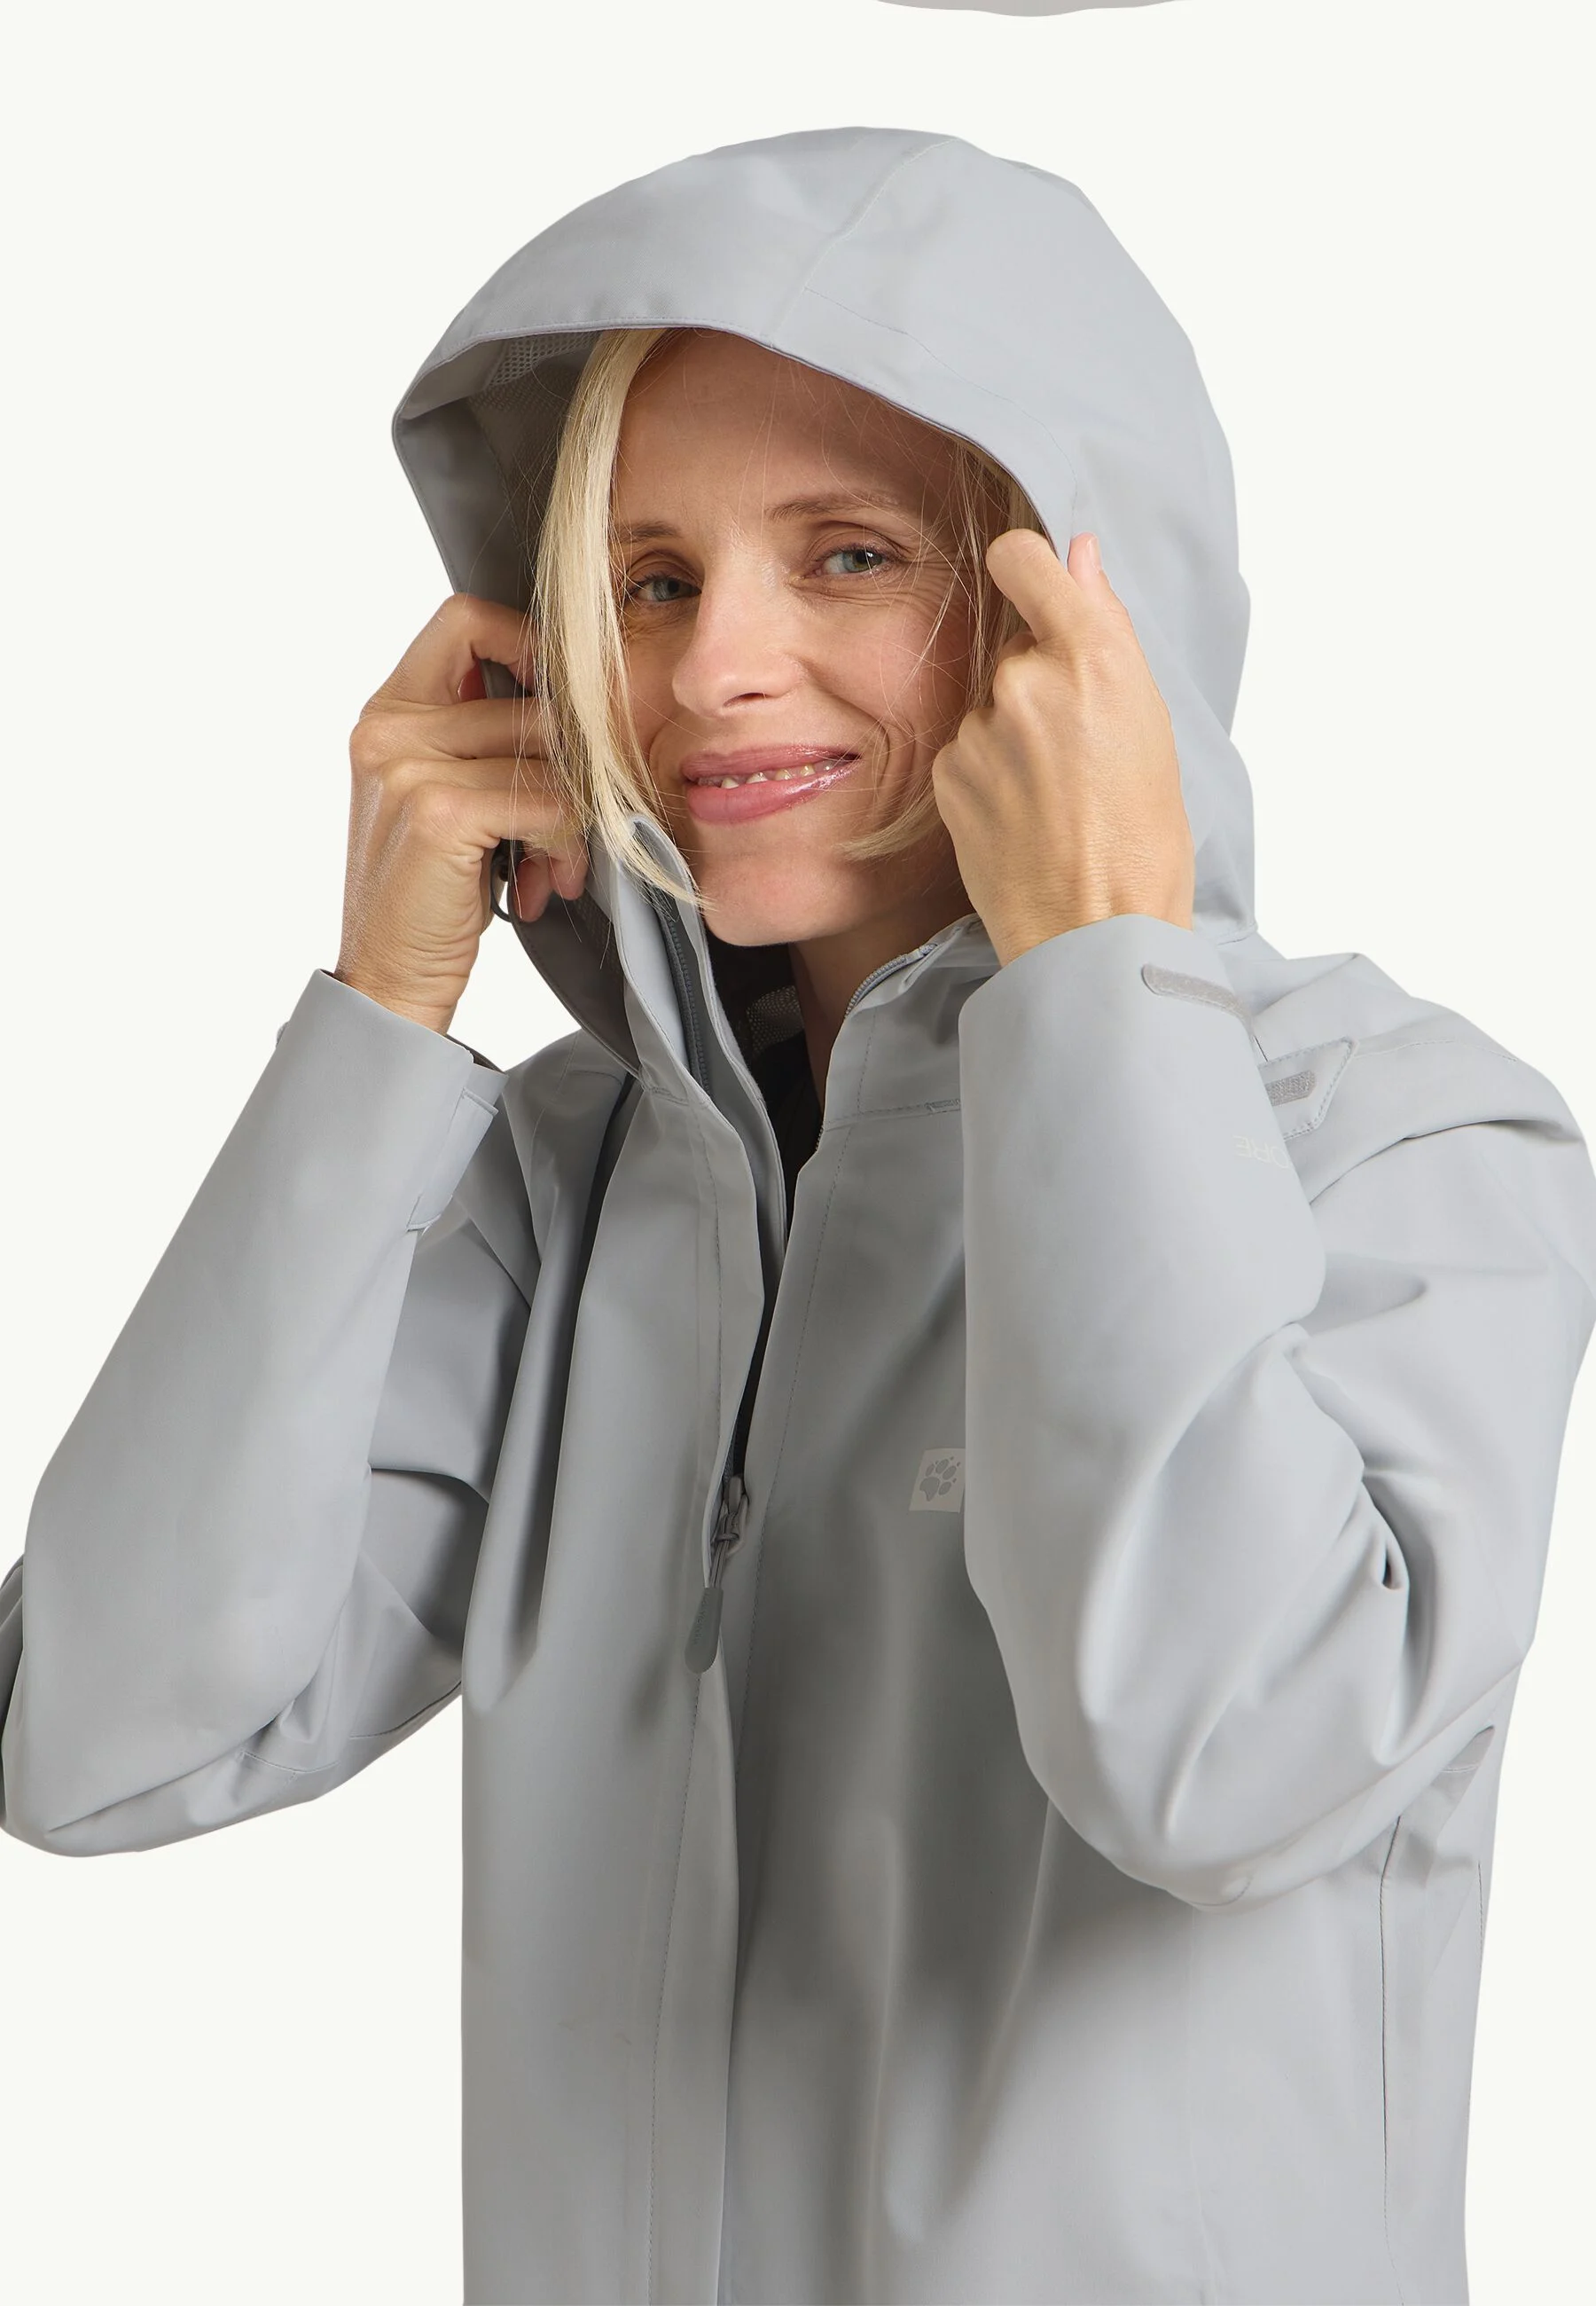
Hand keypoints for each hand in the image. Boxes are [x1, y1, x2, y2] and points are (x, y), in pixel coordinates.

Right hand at [336, 594, 589, 1035]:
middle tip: (567, 833)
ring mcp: (409, 766)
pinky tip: (542, 884)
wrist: (390, 978)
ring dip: (573, 819)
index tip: (559, 704)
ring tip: (553, 866)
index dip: (525, 644)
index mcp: (387, 712)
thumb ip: (482, 740)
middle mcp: (389, 728)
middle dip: (571, 768)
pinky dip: (565, 844)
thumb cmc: (431, 893)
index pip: (465, 619)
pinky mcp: (440, 812)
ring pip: (550, 755)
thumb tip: (577, 701)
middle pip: (531, 699)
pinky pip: (549, 801)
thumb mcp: (443, 798)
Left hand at [931, 531, 1194, 967]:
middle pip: (1016, 646)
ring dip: (1015, 732)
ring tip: (1054, 795)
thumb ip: (1106, 629)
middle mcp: (1026, 681)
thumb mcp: (1149, 722)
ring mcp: (981, 728)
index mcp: (1091, 658)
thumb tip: (1080, 556)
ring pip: (993, 703)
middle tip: (1078, 748)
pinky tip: (1023, 815)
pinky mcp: (949, 771)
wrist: (1092, 929)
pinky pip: (970, 748)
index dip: (1026, 568)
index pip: (1023, 558)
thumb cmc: (1142, 836)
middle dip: (1040, 681)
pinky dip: (991, 772)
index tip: (1035, 588)